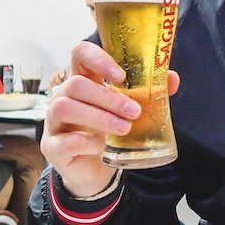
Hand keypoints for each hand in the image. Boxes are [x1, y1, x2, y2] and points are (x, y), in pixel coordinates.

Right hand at [41, 42, 180, 197]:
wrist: (94, 171)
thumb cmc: (109, 132)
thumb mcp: (128, 110)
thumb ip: (149, 93)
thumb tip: (172, 78)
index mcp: (84, 81)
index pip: (81, 54)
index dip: (98, 58)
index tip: (121, 75)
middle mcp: (64, 96)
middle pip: (76, 83)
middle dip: (108, 97)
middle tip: (134, 111)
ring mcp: (54, 121)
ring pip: (65, 107)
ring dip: (98, 117)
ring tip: (124, 128)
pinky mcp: (52, 147)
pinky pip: (63, 140)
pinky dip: (85, 142)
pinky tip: (101, 146)